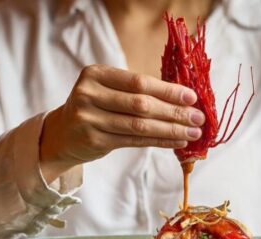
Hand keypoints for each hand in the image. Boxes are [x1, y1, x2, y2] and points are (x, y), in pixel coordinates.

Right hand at [39, 64, 203, 182]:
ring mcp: (89, 118)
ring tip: (193, 132)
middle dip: (174, 112)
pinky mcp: (94, 140)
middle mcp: (90, 94)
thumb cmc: (94, 108)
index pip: (139, 82)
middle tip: (198, 118)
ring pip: (139, 125)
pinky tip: (175, 141)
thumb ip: (136, 92)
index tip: (192, 97)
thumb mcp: (108, 91)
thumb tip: (181, 99)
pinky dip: (158, 141)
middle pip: (141, 104)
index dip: (168, 90)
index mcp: (96, 74)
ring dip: (170, 130)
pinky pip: (134, 141)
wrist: (62, 133)